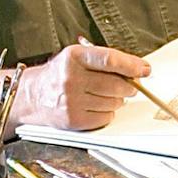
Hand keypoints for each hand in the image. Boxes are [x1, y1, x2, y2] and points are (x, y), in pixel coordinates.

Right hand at [7, 43, 151, 134]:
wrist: (33, 96)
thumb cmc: (60, 74)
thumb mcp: (77, 57)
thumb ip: (105, 60)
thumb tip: (138, 70)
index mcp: (74, 57)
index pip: (109, 60)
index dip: (131, 65)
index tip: (144, 69)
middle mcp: (71, 78)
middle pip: (116, 84)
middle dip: (129, 86)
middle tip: (128, 85)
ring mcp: (71, 101)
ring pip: (113, 102)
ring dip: (117, 100)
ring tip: (104, 95)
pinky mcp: (73, 120)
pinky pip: (105, 117)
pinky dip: (107, 113)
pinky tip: (96, 106)